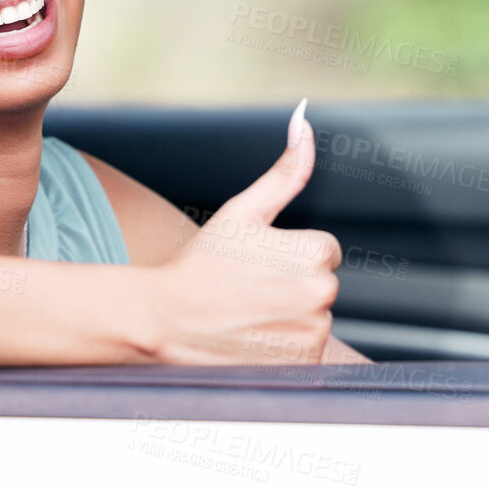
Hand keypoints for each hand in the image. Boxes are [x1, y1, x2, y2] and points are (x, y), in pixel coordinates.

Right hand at [145, 99, 341, 364]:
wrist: (165, 322)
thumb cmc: (201, 265)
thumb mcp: (243, 212)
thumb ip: (285, 172)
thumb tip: (305, 122)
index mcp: (314, 255)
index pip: (323, 251)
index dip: (288, 255)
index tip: (256, 264)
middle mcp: (321, 297)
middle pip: (320, 285)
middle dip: (291, 285)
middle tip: (247, 289)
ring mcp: (312, 336)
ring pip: (313, 318)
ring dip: (287, 317)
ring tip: (247, 315)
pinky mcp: (300, 367)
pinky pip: (305, 351)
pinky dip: (283, 347)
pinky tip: (252, 339)